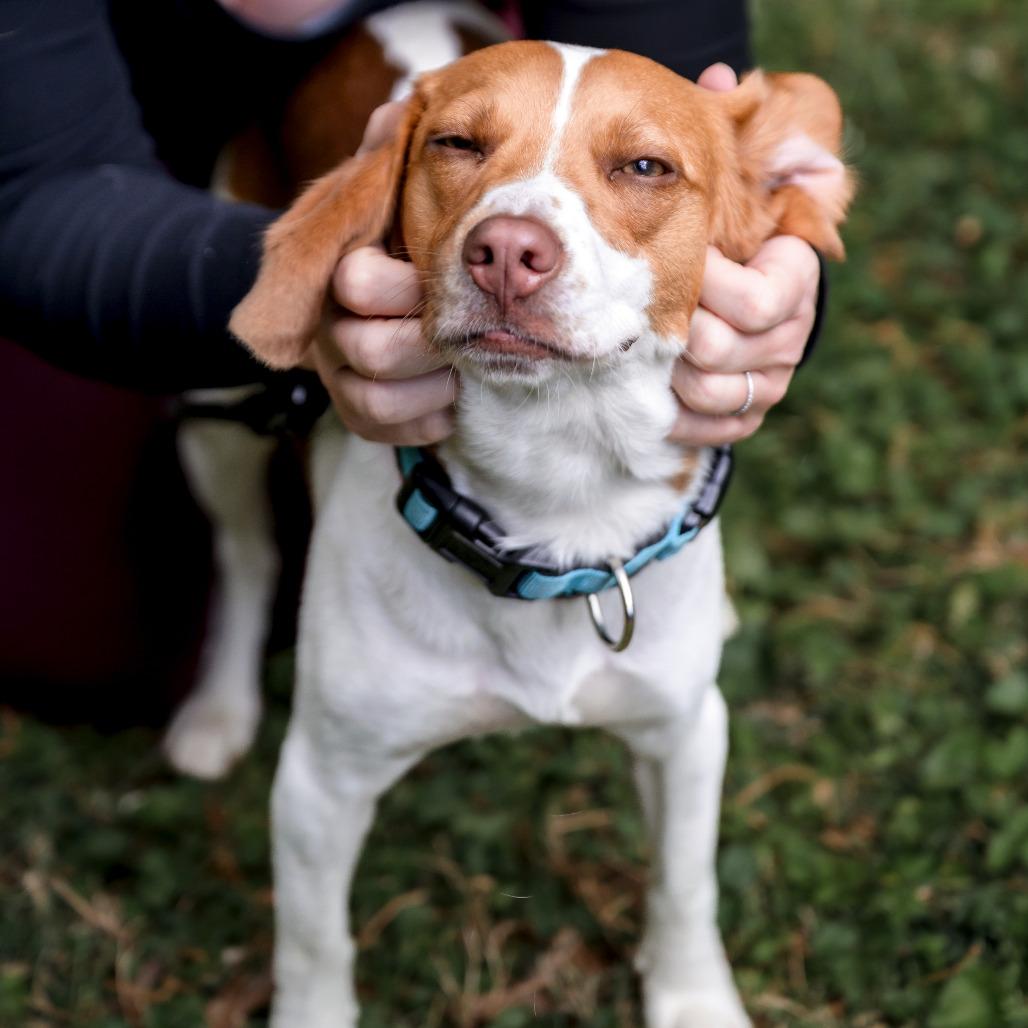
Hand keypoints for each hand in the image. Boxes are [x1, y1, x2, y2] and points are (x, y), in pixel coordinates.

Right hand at [309, 102, 455, 444]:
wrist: (385, 291)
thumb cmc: (397, 236)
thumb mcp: (393, 189)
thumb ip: (391, 158)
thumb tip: (395, 112)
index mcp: (340, 264)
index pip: (358, 282)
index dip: (407, 288)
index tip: (437, 284)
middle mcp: (330, 320)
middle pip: (371, 346)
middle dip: (427, 342)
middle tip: (461, 333)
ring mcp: (337, 369)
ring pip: (373, 397)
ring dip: (429, 387)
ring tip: (457, 369)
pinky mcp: (354, 411)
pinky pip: (379, 432)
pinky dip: (424, 422)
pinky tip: (448, 402)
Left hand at [668, 63, 820, 446]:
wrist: (739, 297)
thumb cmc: (731, 235)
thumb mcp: (738, 181)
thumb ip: (733, 140)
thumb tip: (720, 78)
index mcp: (795, 277)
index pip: (759, 301)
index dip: (713, 291)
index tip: (684, 271)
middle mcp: (790, 334)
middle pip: (724, 349)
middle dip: (681, 331)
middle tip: (649, 313)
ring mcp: (769, 379)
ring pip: (713, 393)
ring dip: (672, 374)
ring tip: (649, 349)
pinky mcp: (747, 416)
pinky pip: (712, 430)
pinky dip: (676, 417)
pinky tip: (652, 396)